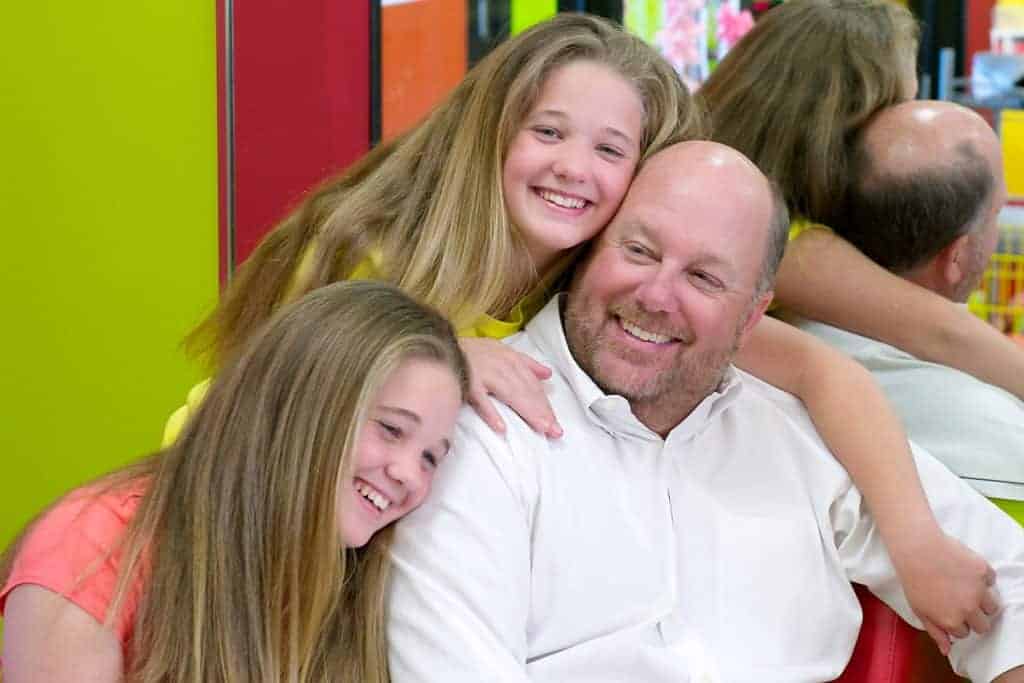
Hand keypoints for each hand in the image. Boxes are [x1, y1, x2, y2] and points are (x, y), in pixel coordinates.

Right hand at [459, 337, 561, 437]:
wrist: (439, 344)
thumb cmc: (471, 351)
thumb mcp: (501, 350)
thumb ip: (526, 363)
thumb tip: (548, 374)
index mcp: (509, 358)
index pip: (532, 384)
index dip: (545, 403)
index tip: (554, 422)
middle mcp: (500, 365)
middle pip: (526, 390)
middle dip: (542, 411)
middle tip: (555, 431)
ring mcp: (483, 373)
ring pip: (511, 394)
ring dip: (527, 411)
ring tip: (541, 428)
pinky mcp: (467, 383)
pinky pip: (481, 400)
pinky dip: (491, 413)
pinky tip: (501, 428)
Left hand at [892, 530, 997, 654]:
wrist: (917, 549)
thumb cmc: (914, 579)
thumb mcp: (919, 610)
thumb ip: (935, 632)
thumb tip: (947, 650)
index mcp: (952, 620)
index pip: (965, 632)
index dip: (957, 622)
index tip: (949, 610)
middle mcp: (968, 609)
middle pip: (983, 625)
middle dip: (973, 617)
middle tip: (960, 603)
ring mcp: (979, 590)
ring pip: (992, 607)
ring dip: (983, 601)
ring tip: (966, 589)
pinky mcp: (984, 571)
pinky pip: (991, 581)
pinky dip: (982, 578)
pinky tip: (965, 571)